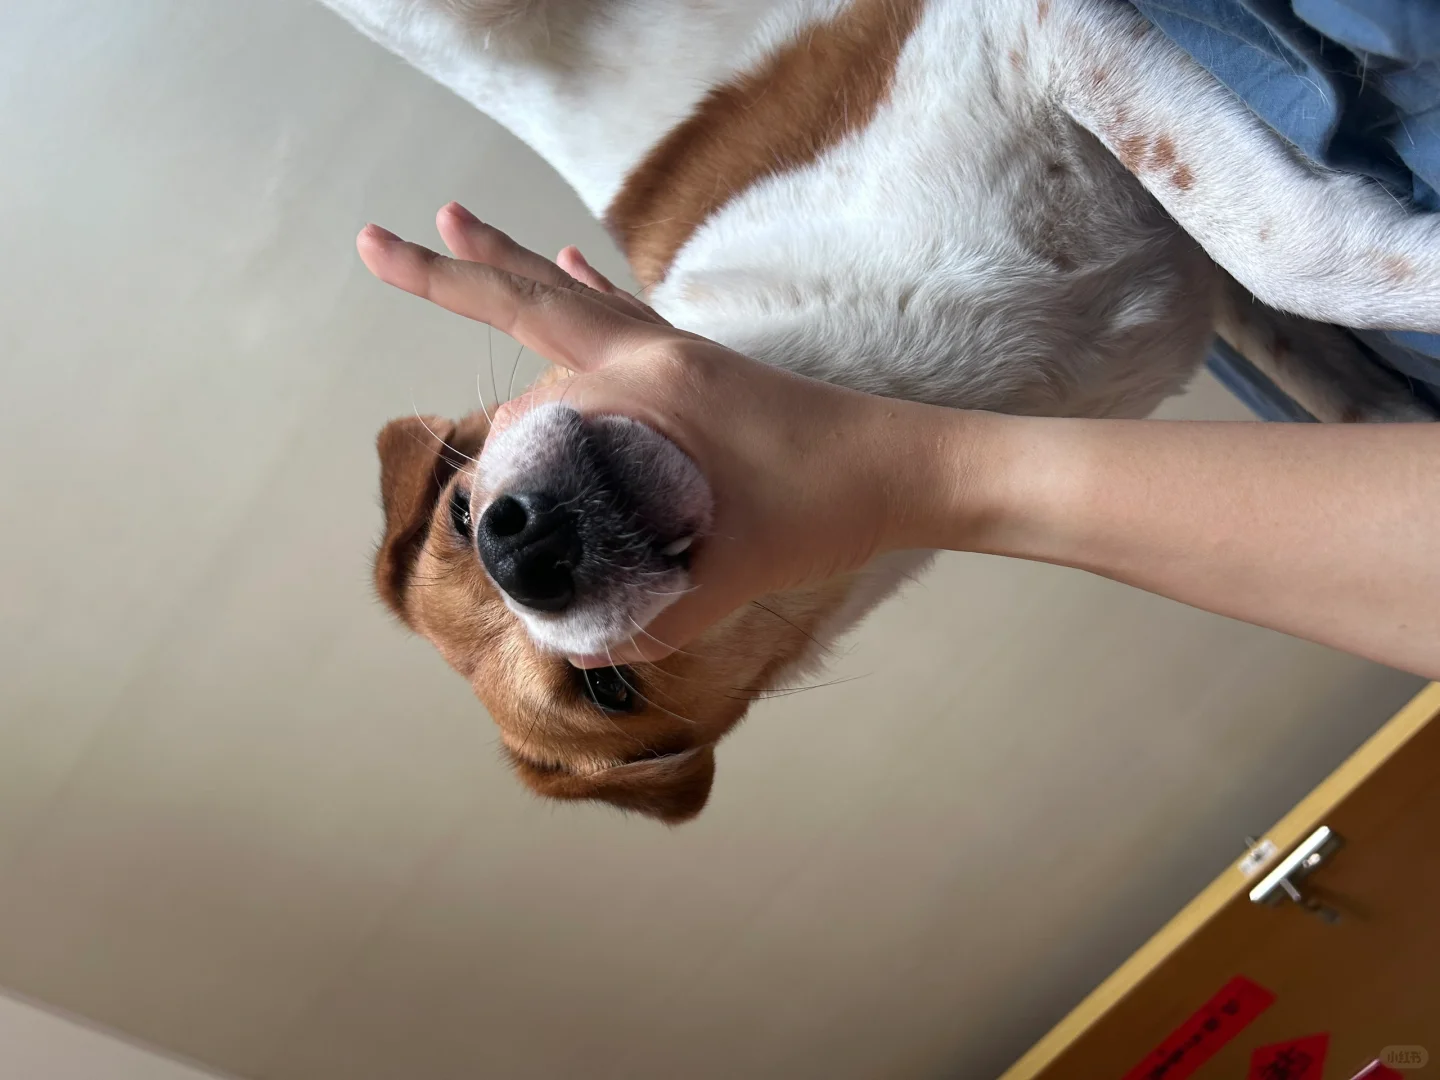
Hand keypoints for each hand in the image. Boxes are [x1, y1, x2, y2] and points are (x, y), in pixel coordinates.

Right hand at [357, 203, 964, 664]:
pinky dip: (586, 285)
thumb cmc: (822, 511)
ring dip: (506, 261)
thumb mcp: (728, 578)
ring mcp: (675, 349)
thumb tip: (576, 649)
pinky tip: (569, 257)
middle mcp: (650, 353)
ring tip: (450, 219)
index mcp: (646, 391)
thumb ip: (648, 618)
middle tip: (369, 244)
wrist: (905, 469)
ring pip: (570, 293)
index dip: (498, 461)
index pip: (532, 409)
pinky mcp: (701, 361)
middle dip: (444, 276)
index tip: (491, 517)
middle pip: (527, 300)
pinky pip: (624, 309)